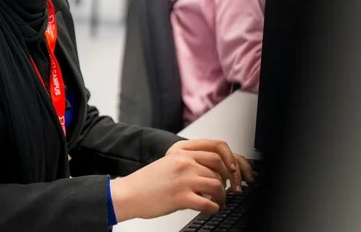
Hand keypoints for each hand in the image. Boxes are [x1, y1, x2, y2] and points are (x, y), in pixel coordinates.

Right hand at [109, 150, 226, 221]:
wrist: (128, 194)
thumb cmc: (147, 182)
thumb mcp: (169, 163)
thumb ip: (189, 162)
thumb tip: (211, 171)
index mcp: (181, 151)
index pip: (216, 150)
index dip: (229, 162)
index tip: (232, 172)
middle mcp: (184, 162)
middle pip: (220, 168)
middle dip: (229, 181)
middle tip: (228, 190)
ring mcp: (183, 179)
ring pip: (216, 185)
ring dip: (221, 197)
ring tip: (219, 202)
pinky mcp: (181, 197)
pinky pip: (208, 203)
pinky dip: (213, 208)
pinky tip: (210, 210)